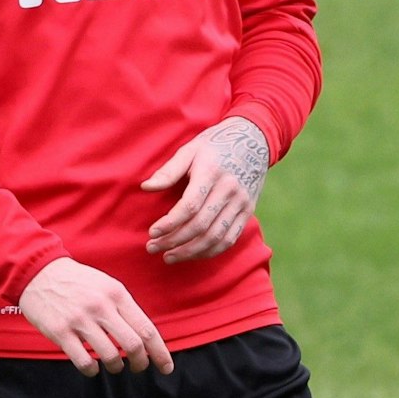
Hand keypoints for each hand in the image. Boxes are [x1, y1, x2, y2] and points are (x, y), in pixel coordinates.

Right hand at [18, 257, 171, 376]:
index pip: (146, 328)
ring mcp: (80, 320)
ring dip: (116, 367)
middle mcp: (101, 307)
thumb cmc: (77, 282)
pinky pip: (83, 361)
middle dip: (140, 362)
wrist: (39, 272)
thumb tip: (144, 336)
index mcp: (117, 294)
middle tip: (138, 367)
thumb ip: (124, 308)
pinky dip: (92, 370)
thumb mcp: (107, 286)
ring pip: (110, 356)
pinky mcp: (60, 332)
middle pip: (133, 345)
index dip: (160, 352)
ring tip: (114, 365)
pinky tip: (92, 367)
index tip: (166, 367)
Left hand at [143, 116, 267, 261]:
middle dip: (174, 241)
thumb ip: (169, 170)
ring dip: (190, 251)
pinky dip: (209, 251)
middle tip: (153, 247)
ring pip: (215, 237)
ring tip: (169, 256)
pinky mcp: (248, 211)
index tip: (152, 232)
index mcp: (212, 172)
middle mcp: (230, 189)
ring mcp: (242, 202)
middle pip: (201, 225)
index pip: (190, 206)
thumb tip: (146, 187)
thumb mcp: (190, 150)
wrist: (253, 141)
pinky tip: (192, 253)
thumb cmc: (214, 145)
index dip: (170, 223)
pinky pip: (230, 239)